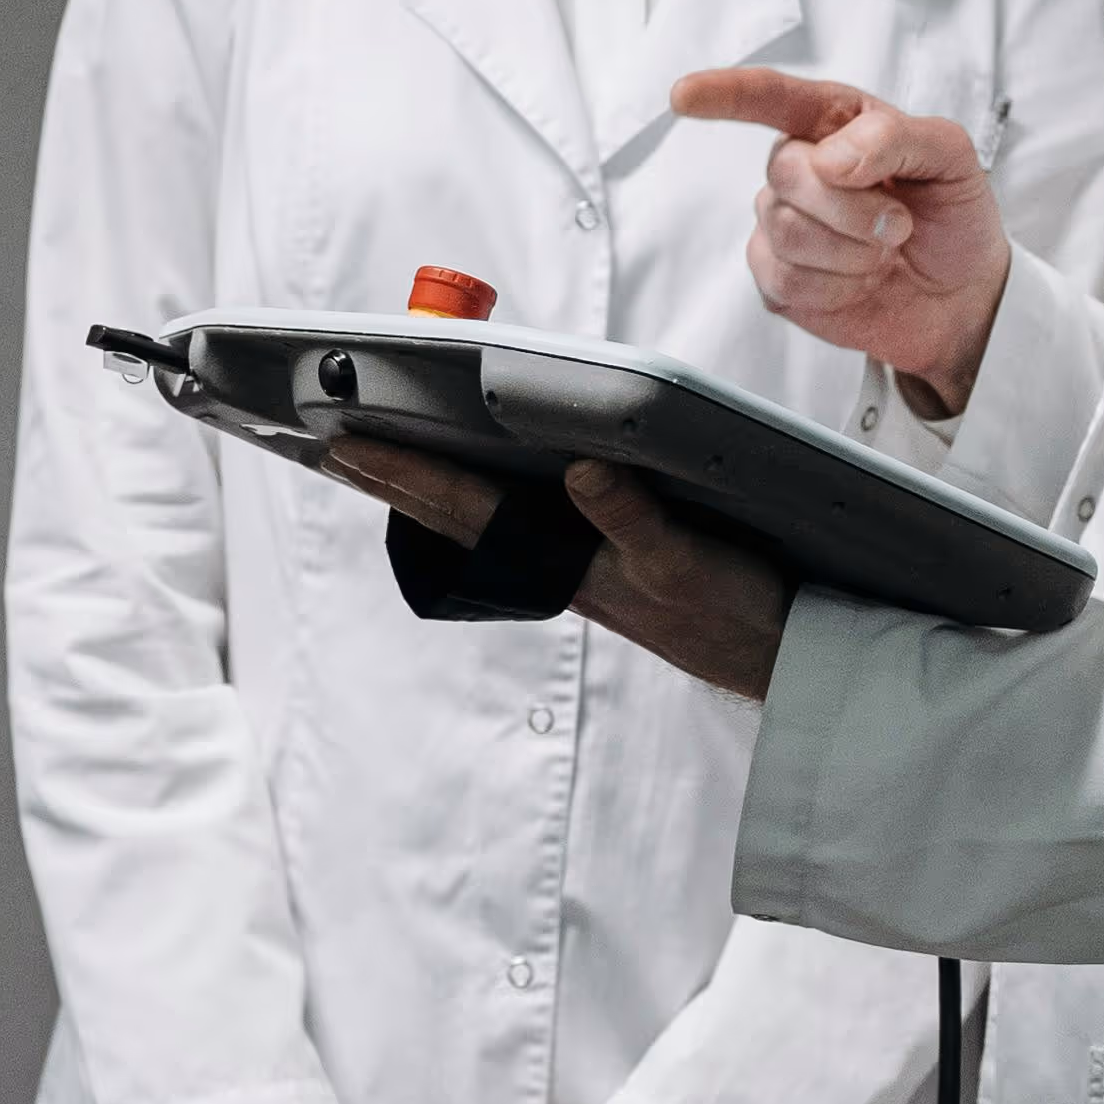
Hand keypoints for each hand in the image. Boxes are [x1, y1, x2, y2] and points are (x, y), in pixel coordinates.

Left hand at [319, 437, 792, 698]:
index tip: (346, 443)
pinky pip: (518, 524)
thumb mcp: (686, 563)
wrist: (774, 660)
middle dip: (392, 478)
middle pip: (454, 512)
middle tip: (329, 444)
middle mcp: (556, 562)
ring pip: (480, 521)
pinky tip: (470, 488)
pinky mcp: (598, 561)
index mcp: (564, 559)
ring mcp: (572, 564)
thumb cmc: (731, 613)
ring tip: (377, 462)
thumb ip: (633, 519)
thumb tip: (581, 470)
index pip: (466, 507)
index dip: (406, 473)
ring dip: (426, 490)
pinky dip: (478, 500)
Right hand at [672, 67, 1010, 408]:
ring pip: (784, 228)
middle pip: (785, 171)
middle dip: (850, 206)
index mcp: (835, 122)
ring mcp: (783, 222)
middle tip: (898, 224)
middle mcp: (801, 166)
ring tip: (883, 252)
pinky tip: (859, 281)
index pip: (769, 97)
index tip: (684, 96)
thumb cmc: (953, 217)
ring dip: (850, 251)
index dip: (723, 94)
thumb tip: (830, 157)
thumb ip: (894, 136)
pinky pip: (783, 277)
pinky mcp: (777, 278)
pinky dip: (836, 286)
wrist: (962, 298)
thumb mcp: (951, 158)